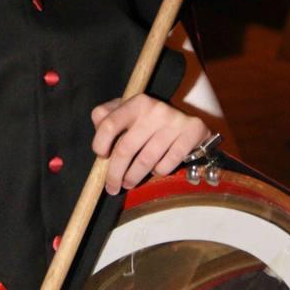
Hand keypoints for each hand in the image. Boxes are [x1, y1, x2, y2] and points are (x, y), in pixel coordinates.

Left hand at [91, 94, 209, 194]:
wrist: (188, 124)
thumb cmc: (150, 121)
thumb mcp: (128, 111)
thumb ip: (108, 117)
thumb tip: (98, 129)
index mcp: (137, 102)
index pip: (109, 124)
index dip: (100, 143)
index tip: (101, 156)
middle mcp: (155, 109)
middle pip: (125, 149)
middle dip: (114, 173)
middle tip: (111, 186)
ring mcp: (174, 122)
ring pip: (145, 161)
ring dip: (132, 178)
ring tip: (128, 183)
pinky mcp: (191, 134)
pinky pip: (166, 165)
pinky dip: (157, 172)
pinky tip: (154, 170)